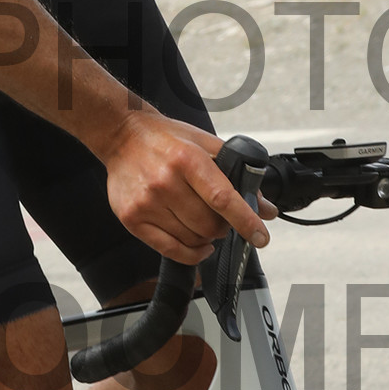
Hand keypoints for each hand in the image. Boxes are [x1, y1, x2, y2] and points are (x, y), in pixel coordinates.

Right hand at [100, 109, 275, 264]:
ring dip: (207, 239)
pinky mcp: (132, 218)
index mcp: (187, 159)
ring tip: (204, 225)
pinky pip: (169, 249)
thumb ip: (238, 173)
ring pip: (191, 239)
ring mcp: (146, 202)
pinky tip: (198, 246)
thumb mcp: (206, 144)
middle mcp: (165, 181)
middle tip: (223, 221)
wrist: (123, 136)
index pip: (223, 198)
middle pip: (208, 225)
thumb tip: (265, 207)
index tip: (261, 237)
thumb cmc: (167, 139)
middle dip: (224, 228)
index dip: (246, 221)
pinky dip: (191, 253)